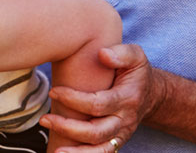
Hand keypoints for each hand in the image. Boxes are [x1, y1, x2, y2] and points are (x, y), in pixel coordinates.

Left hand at [41, 44, 158, 152]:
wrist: (150, 94)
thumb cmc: (135, 72)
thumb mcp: (135, 57)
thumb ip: (122, 53)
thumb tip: (102, 54)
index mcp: (127, 98)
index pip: (98, 104)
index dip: (74, 99)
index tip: (54, 92)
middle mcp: (124, 120)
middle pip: (96, 131)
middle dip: (68, 127)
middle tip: (45, 119)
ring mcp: (120, 134)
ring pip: (99, 149)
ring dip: (75, 152)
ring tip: (54, 151)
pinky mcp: (115, 142)